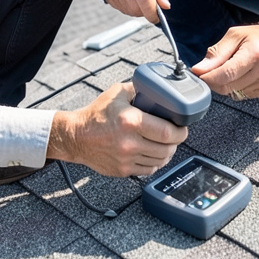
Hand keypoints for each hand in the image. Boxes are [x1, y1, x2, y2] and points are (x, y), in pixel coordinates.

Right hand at [48, 83, 187, 175]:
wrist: (76, 136)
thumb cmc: (95, 115)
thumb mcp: (117, 93)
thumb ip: (138, 89)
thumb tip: (156, 88)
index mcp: (131, 121)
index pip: (167, 132)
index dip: (180, 132)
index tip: (182, 128)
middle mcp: (129, 142)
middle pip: (167, 149)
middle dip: (176, 142)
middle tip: (175, 136)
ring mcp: (126, 159)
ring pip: (160, 161)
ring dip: (167, 153)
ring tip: (165, 144)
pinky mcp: (123, 170)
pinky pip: (148, 170)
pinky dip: (154, 162)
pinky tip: (152, 153)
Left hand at [190, 19, 258, 98]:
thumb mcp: (235, 35)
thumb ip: (216, 53)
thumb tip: (198, 70)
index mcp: (255, 53)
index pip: (225, 74)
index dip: (208, 77)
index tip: (199, 74)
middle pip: (228, 86)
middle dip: (215, 81)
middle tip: (212, 71)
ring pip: (235, 93)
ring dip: (228, 84)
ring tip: (234, 68)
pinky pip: (245, 95)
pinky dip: (239, 87)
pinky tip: (245, 74)